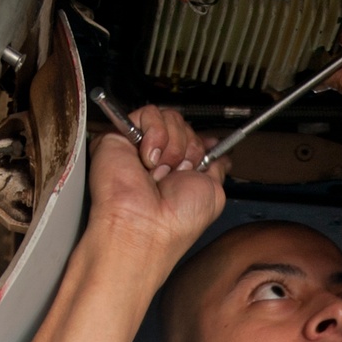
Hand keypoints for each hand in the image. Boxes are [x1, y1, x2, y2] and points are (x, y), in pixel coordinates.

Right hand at [87, 104, 226, 262]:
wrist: (147, 228)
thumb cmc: (176, 222)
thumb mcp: (214, 193)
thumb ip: (217, 168)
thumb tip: (223, 155)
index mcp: (179, 170)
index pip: (193, 137)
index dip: (201, 143)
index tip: (203, 157)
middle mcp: (160, 157)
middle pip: (183, 124)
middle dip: (188, 148)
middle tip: (177, 173)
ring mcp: (139, 146)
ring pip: (168, 117)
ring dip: (173, 146)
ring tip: (160, 171)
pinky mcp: (119, 137)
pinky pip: (148, 114)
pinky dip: (155, 135)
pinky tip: (148, 160)